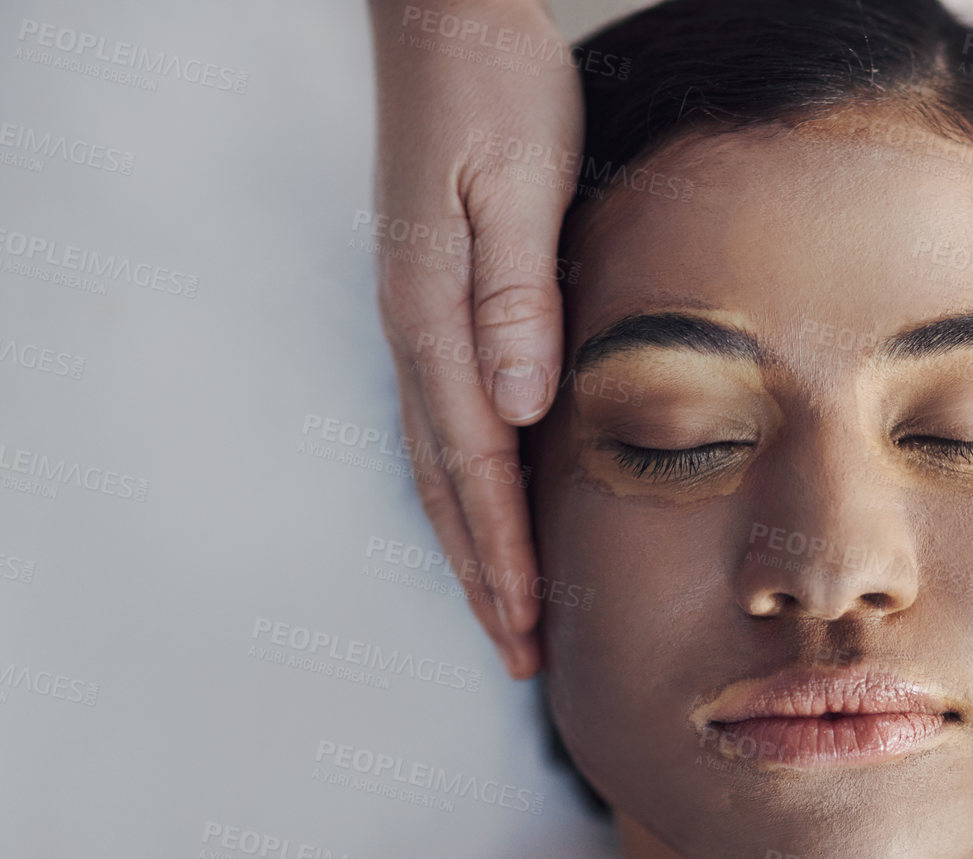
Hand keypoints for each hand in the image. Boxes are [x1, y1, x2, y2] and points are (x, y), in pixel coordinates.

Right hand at [366, 0, 583, 677]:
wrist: (448, 23)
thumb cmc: (489, 91)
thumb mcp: (509, 182)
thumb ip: (513, 296)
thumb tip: (522, 404)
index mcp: (437, 317)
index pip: (476, 463)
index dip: (502, 552)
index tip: (527, 624)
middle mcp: (421, 334)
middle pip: (450, 484)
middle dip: (485, 576)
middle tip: (518, 657)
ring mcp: (424, 323)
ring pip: (445, 464)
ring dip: (475, 545)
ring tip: (505, 613)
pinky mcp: (442, 307)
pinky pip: (452, 423)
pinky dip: (472, 488)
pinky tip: (492, 514)